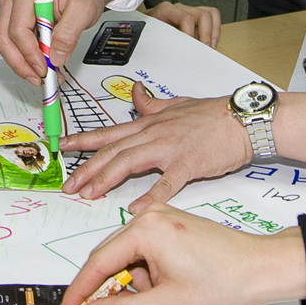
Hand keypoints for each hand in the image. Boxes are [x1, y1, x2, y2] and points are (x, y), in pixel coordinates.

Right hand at [0, 0, 133, 81]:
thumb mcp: (83, 9)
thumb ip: (69, 33)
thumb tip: (56, 56)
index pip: (18, 29)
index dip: (29, 53)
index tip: (43, 69)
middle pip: (5, 38)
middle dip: (21, 63)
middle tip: (39, 78)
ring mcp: (11, 9)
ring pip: (6, 44)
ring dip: (22, 64)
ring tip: (43, 75)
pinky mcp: (14, 20)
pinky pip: (14, 44)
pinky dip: (26, 59)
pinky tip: (41, 66)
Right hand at [50, 208, 305, 304]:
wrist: (264, 268)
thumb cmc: (223, 283)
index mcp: (144, 230)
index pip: (96, 264)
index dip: (78, 294)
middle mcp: (149, 217)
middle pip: (109, 258)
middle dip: (108, 291)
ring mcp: (162, 219)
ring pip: (128, 258)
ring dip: (135, 285)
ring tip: (164, 300)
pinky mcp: (173, 227)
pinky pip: (145, 252)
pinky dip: (148, 276)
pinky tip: (168, 289)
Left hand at [58, 85, 249, 206]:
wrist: (242, 119)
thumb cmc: (213, 114)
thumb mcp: (177, 104)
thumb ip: (152, 104)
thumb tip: (135, 94)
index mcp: (149, 123)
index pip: (109, 132)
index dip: (84, 139)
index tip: (63, 146)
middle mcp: (153, 134)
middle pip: (112, 150)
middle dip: (87, 168)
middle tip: (68, 185)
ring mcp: (169, 148)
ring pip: (129, 162)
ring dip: (106, 179)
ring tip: (90, 195)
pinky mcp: (188, 163)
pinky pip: (166, 183)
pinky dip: (150, 197)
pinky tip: (135, 209)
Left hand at [147, 1, 220, 46]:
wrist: (141, 25)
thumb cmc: (145, 31)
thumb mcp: (148, 35)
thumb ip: (160, 42)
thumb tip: (174, 55)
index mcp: (165, 10)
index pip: (186, 17)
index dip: (191, 33)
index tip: (192, 48)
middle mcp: (179, 8)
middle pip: (202, 14)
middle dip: (205, 34)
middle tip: (203, 50)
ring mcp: (188, 10)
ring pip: (210, 13)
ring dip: (213, 32)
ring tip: (209, 47)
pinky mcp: (194, 16)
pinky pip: (211, 16)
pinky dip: (215, 29)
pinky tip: (211, 41)